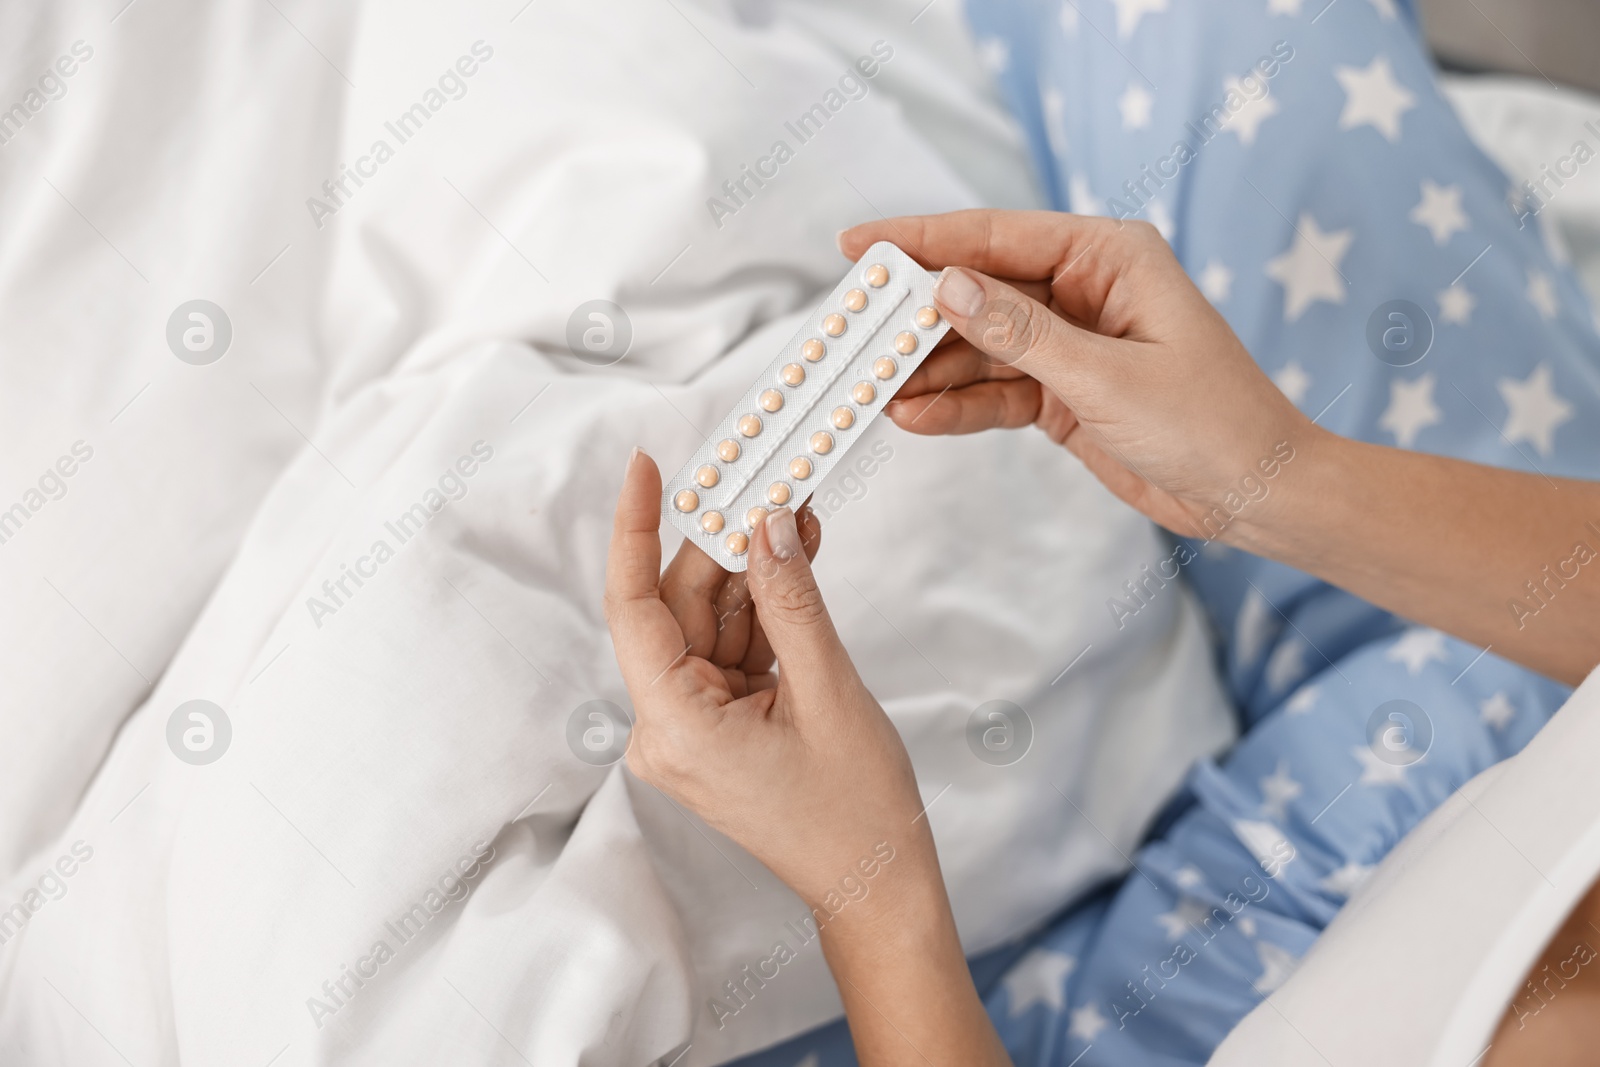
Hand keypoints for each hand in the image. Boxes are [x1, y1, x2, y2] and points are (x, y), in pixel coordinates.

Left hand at [605, 448, 1009, 1066]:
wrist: (876, 880)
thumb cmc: (854, 810)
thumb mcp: (828, 690)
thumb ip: (791, 600)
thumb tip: (767, 523)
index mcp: (675, 727)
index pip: (633, 607)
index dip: (635, 530)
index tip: (647, 468)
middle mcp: (668, 727)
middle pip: (680, 607)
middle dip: (725, 543)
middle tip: (767, 480)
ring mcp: (693, 727)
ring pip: (710, 621)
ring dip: (754, 570)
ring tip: (801, 518)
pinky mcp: (719, 724)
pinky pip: (732, 647)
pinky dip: (765, 608)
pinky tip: (797, 562)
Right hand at [840, 210, 1319, 543]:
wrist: (1254, 494)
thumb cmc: (1209, 422)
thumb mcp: (1106, 376)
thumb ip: (1020, 333)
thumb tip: (946, 286)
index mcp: (1108, 256)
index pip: (998, 236)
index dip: (923, 239)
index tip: (859, 245)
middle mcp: (1084, 289)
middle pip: (979, 290)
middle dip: (916, 313)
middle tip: (852, 330)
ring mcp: (1070, 342)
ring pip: (979, 345)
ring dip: (929, 369)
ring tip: (872, 387)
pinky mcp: (1063, 392)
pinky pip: (995, 390)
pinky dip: (957, 405)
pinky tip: (914, 416)